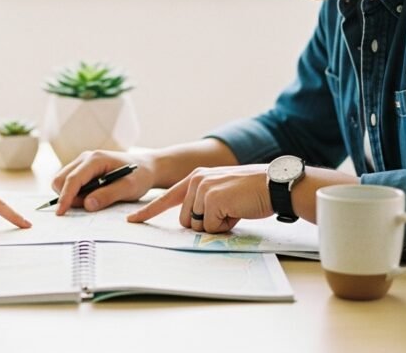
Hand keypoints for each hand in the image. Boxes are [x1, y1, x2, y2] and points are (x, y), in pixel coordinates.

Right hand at [50, 150, 156, 214]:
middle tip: (88, 206)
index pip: (72, 179)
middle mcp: (85, 158)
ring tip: (95, 199)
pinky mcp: (83, 169)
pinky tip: (93, 195)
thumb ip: (107, 196)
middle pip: (60, 179)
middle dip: (67, 196)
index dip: (65, 197)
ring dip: (72, 196)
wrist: (146, 168)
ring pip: (63, 182)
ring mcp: (83, 163)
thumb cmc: (139, 176)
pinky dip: (76, 194)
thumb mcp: (128, 188)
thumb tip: (87, 205)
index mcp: (95, 159)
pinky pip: (70, 184)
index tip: (60, 213)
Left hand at [127, 165, 273, 232]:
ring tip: (234, 209)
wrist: (274, 185)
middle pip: (186, 220)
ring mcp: (203, 189)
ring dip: (217, 224)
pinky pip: (212, 228)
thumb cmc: (252, 192)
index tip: (131, 220)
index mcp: (196, 177)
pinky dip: (226, 226)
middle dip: (206, 223)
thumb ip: (204, 202)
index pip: (167, 198)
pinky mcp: (212, 199)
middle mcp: (196, 180)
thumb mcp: (222, 192)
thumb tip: (195, 223)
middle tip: (228, 211)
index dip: (148, 211)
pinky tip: (238, 211)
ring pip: (198, 225)